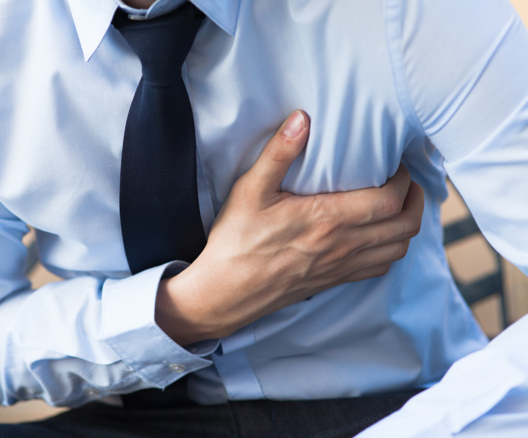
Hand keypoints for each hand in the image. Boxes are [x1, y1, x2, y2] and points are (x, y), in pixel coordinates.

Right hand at [155, 110, 424, 345]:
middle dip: (415, 200)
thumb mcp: (250, 190)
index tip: (395, 165)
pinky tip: (377, 237)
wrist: (225, 292)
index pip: (388, 200)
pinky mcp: (333, 281)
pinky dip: (390, 250)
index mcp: (326, 219)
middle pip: (405, 226)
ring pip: (398, 250)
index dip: (402, 180)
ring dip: (407, 226)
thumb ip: (279, 153)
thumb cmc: (236, 241)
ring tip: (398, 206)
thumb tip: (302, 119)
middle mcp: (342, 246)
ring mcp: (340, 267)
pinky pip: (379, 269)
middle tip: (406, 182)